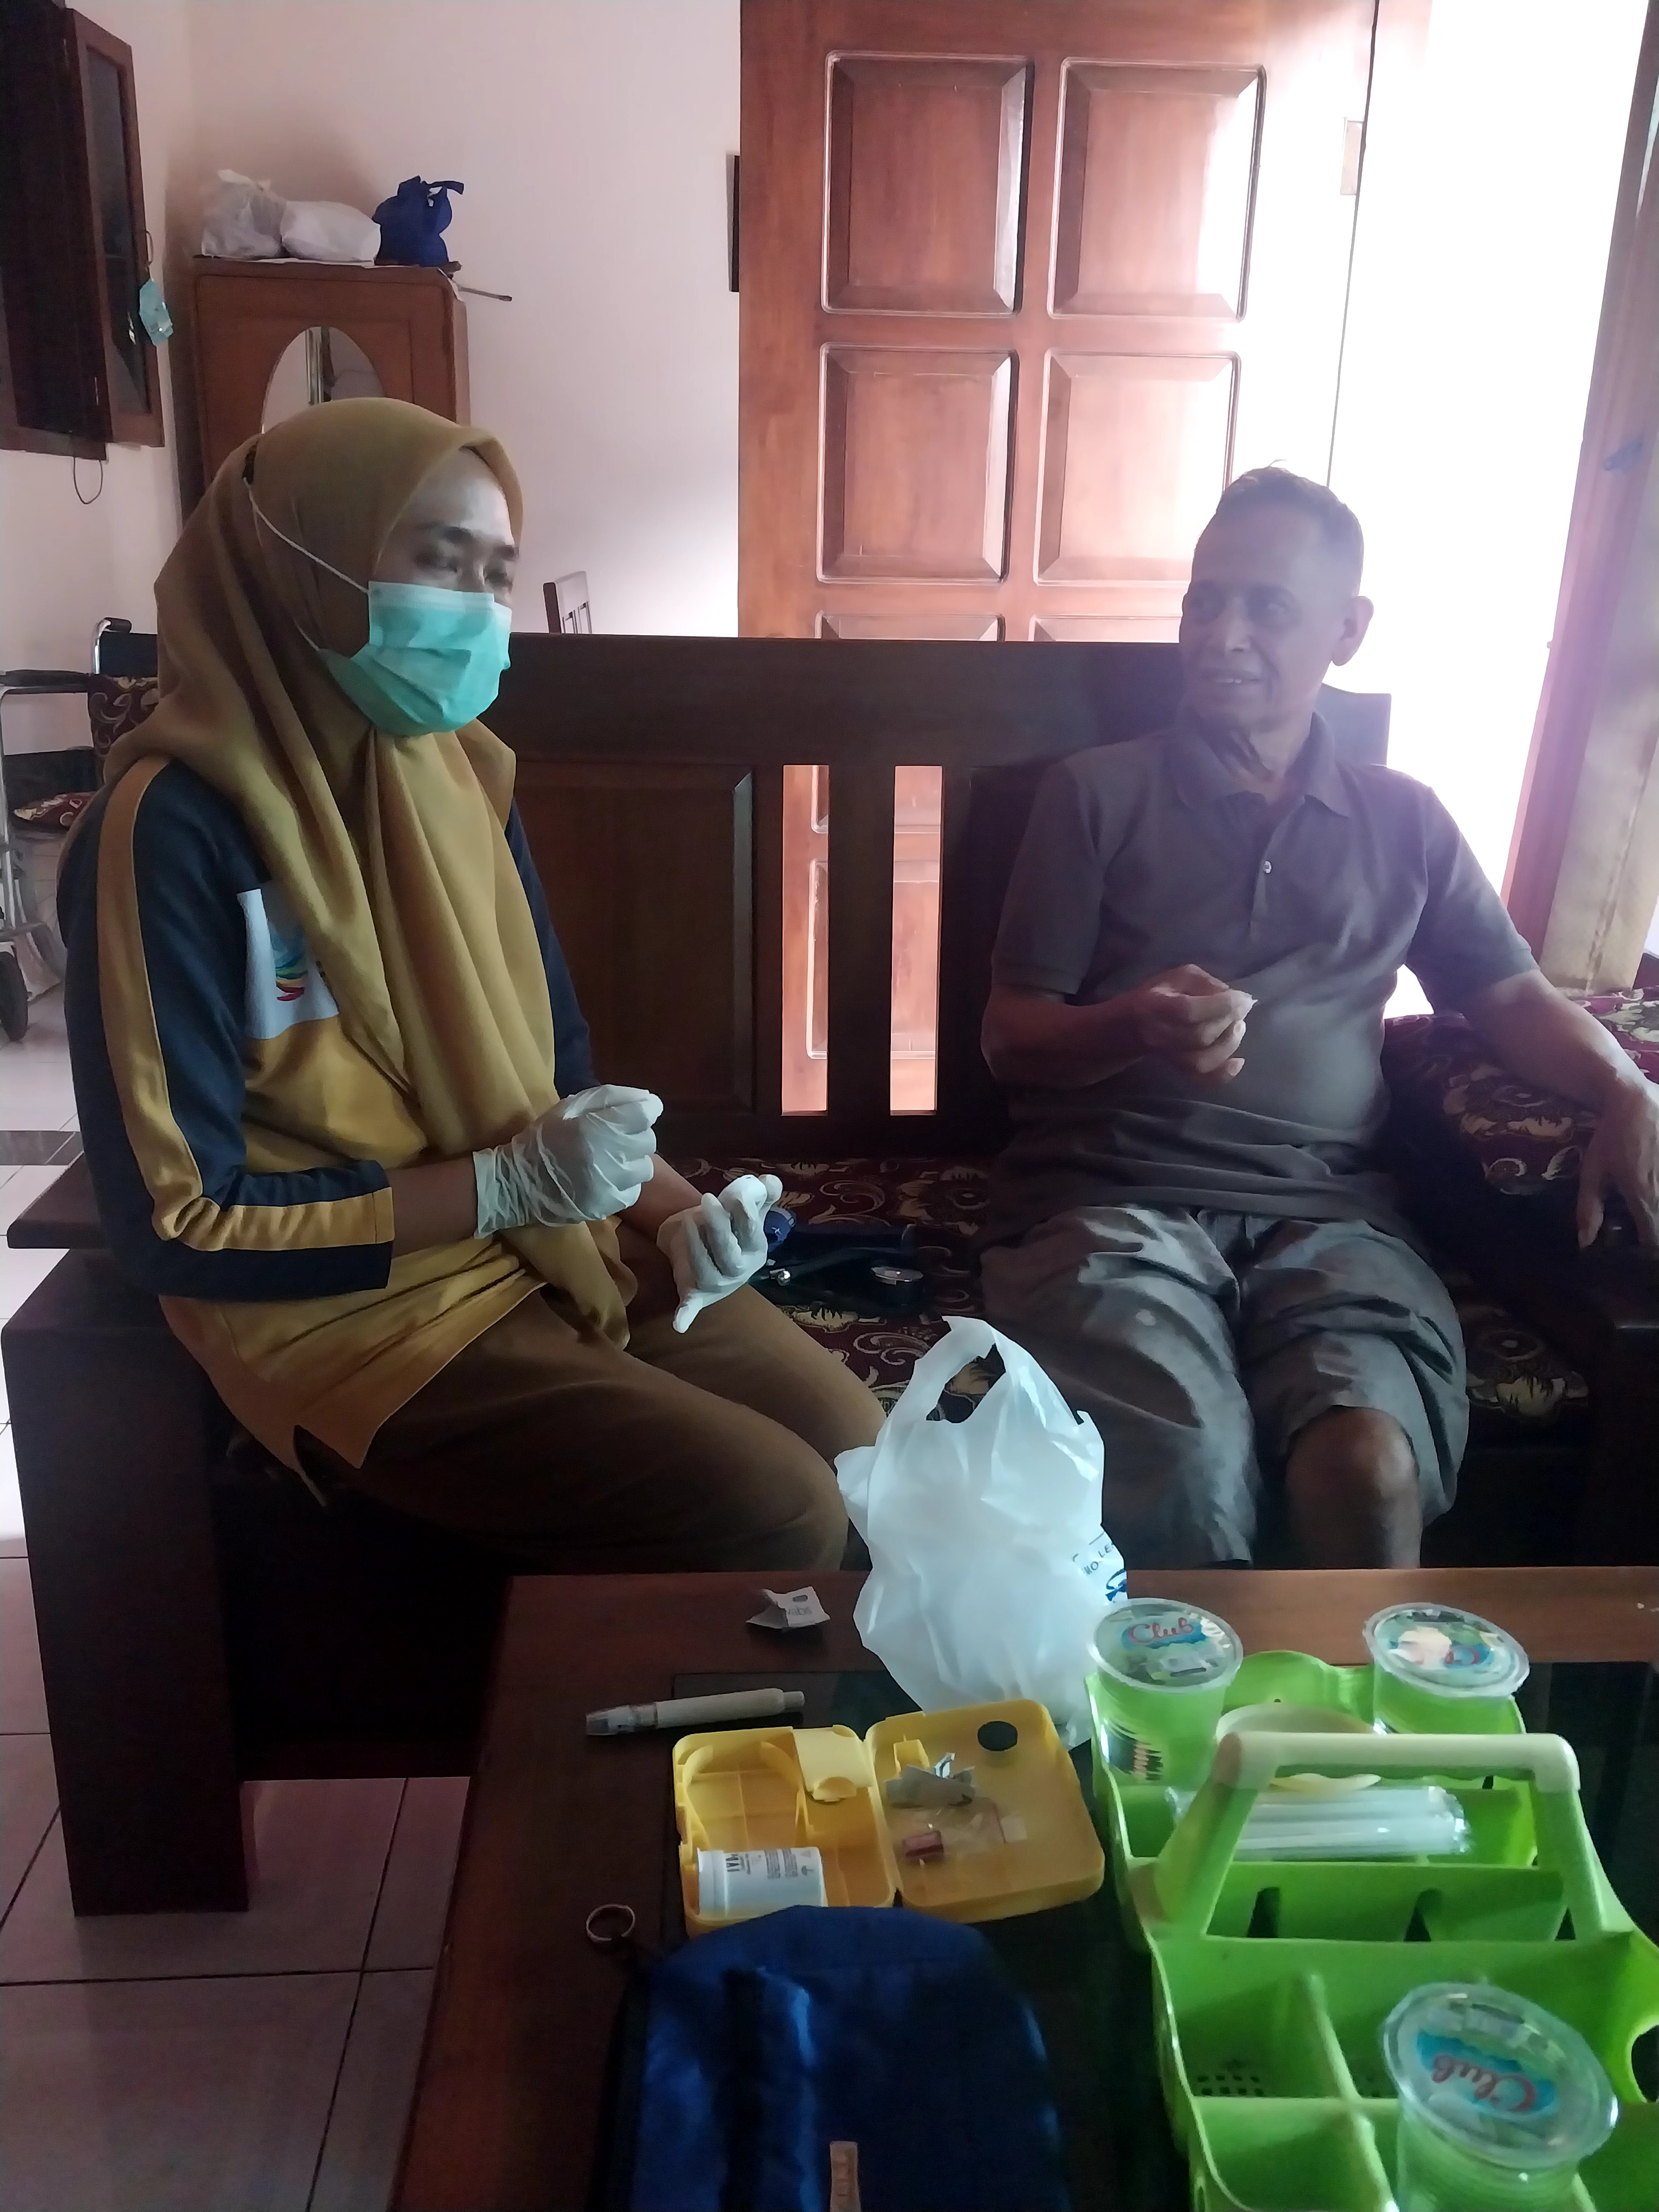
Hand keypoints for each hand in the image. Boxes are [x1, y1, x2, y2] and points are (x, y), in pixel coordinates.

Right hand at [473, 1084, 661, 1234]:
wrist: (518, 1184)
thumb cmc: (544, 1139)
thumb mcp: (568, 1108)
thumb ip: (608, 1097)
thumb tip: (646, 1098)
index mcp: (597, 1128)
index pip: (646, 1113)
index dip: (646, 1109)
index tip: (639, 1111)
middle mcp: (609, 1157)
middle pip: (648, 1139)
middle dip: (636, 1134)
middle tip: (616, 1136)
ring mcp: (610, 1185)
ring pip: (645, 1167)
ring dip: (632, 1160)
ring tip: (612, 1159)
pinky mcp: (608, 1205)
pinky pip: (634, 1190)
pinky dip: (625, 1183)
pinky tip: (607, 1178)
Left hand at [657, 1172, 781, 1332]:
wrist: (698, 1246)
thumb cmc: (726, 1228)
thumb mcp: (745, 1210)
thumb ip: (758, 1195)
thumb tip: (769, 1181)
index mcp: (755, 1249)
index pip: (752, 1232)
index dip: (743, 1214)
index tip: (733, 1194)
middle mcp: (739, 1270)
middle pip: (729, 1252)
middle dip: (718, 1226)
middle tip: (707, 1200)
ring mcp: (717, 1284)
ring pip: (705, 1268)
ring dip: (695, 1244)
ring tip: (687, 1220)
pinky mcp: (694, 1293)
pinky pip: (692, 1307)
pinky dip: (686, 1315)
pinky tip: (679, 1324)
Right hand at [1129, 964, 1252, 1083]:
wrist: (1138, 1021)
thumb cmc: (1164, 992)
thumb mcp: (1183, 976)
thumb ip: (1206, 983)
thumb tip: (1233, 998)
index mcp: (1154, 1004)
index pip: (1188, 1010)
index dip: (1221, 1005)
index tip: (1243, 998)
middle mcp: (1157, 1034)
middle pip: (1198, 1037)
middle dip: (1228, 1022)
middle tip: (1242, 1009)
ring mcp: (1166, 1055)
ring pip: (1200, 1061)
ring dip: (1228, 1044)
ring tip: (1238, 1027)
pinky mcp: (1176, 1069)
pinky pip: (1200, 1079)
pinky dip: (1222, 1074)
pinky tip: (1237, 1063)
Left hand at [1576, 1078, 1658, 1250]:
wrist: (1638, 1101)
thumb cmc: (1613, 1136)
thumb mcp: (1593, 1171)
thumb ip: (1589, 1208)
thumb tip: (1585, 1243)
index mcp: (1646, 1198)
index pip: (1654, 1242)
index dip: (1645, 1248)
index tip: (1637, 1244)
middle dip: (1655, 1231)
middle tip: (1642, 1224)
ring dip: (1658, 1211)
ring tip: (1648, 1204)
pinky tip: (1653, 1178)